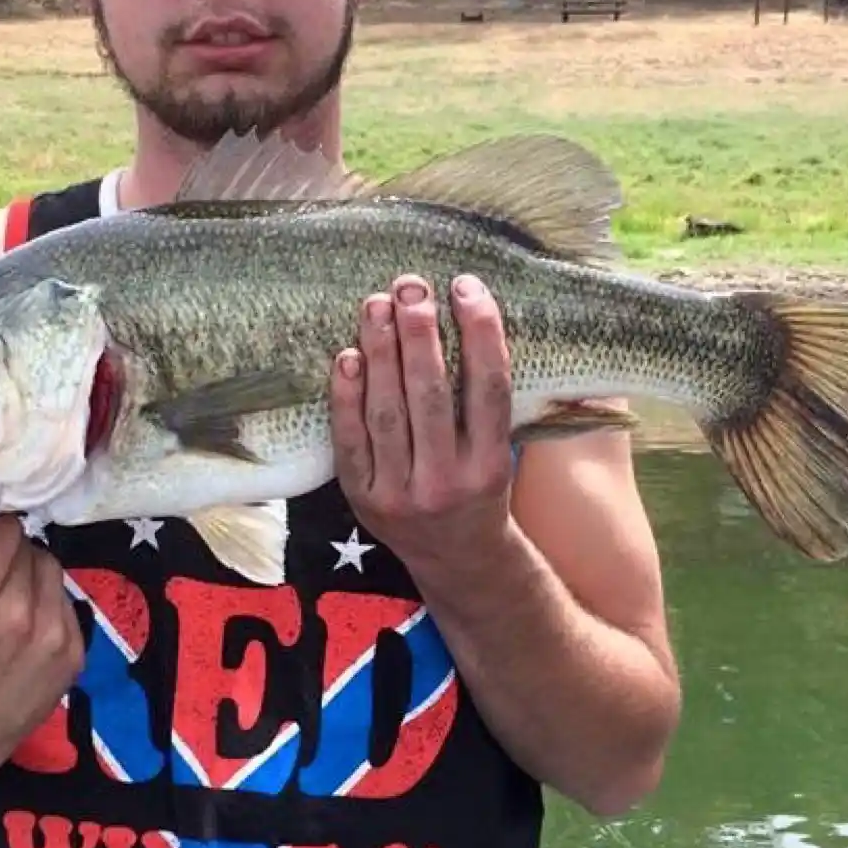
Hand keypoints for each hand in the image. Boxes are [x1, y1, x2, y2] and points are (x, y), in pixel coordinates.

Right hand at [0, 514, 84, 803]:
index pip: (3, 530)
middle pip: (28, 548)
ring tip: (3, 596)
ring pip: (51, 571)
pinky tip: (20, 626)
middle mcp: (17, 620)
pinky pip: (65, 604)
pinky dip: (46, 605)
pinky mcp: (72, 661)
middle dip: (7, 551)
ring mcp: (51, 642)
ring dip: (28, 575)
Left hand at [329, 272, 515, 578]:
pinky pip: (351, 440)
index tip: (466, 286)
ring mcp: (402, 493)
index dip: (480, 333)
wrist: (458, 561)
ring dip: (381, 353)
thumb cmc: (480, 487)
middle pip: (431, 396)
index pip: (489, 388)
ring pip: (388, 412)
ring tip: (377, 304)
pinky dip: (347, 397)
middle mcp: (447, 482)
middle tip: (411, 286)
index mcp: (491, 465)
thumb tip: (471, 313)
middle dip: (419, 335)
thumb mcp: (501, 452)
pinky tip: (347, 355)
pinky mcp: (363, 499)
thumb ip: (489, 398)